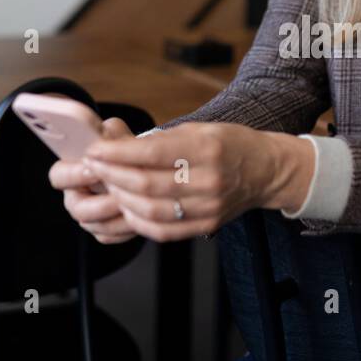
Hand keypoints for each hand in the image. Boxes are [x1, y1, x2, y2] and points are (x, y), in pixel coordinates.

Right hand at [48, 117, 140, 244]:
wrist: (144, 168)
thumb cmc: (124, 149)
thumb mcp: (118, 136)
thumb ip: (110, 135)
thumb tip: (105, 134)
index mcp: (70, 170)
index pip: (58, 176)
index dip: (74, 174)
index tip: (94, 168)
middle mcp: (76, 195)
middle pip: (76, 209)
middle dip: (99, 203)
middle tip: (119, 194)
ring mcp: (89, 216)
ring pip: (95, 225)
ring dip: (116, 216)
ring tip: (135, 204)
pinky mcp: (103, 231)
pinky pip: (110, 235)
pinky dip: (125, 228)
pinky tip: (139, 216)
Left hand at [79, 122, 314, 241]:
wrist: (267, 170)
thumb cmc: (231, 144)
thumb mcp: (199, 129)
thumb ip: (160, 140)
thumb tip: (115, 144)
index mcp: (208, 148)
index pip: (152, 153)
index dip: (117, 153)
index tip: (95, 150)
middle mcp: (210, 179)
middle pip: (147, 184)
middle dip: (112, 175)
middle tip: (94, 167)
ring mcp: (209, 206)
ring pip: (152, 210)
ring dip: (121, 199)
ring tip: (107, 186)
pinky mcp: (207, 225)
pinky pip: (164, 231)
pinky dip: (138, 221)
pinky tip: (126, 208)